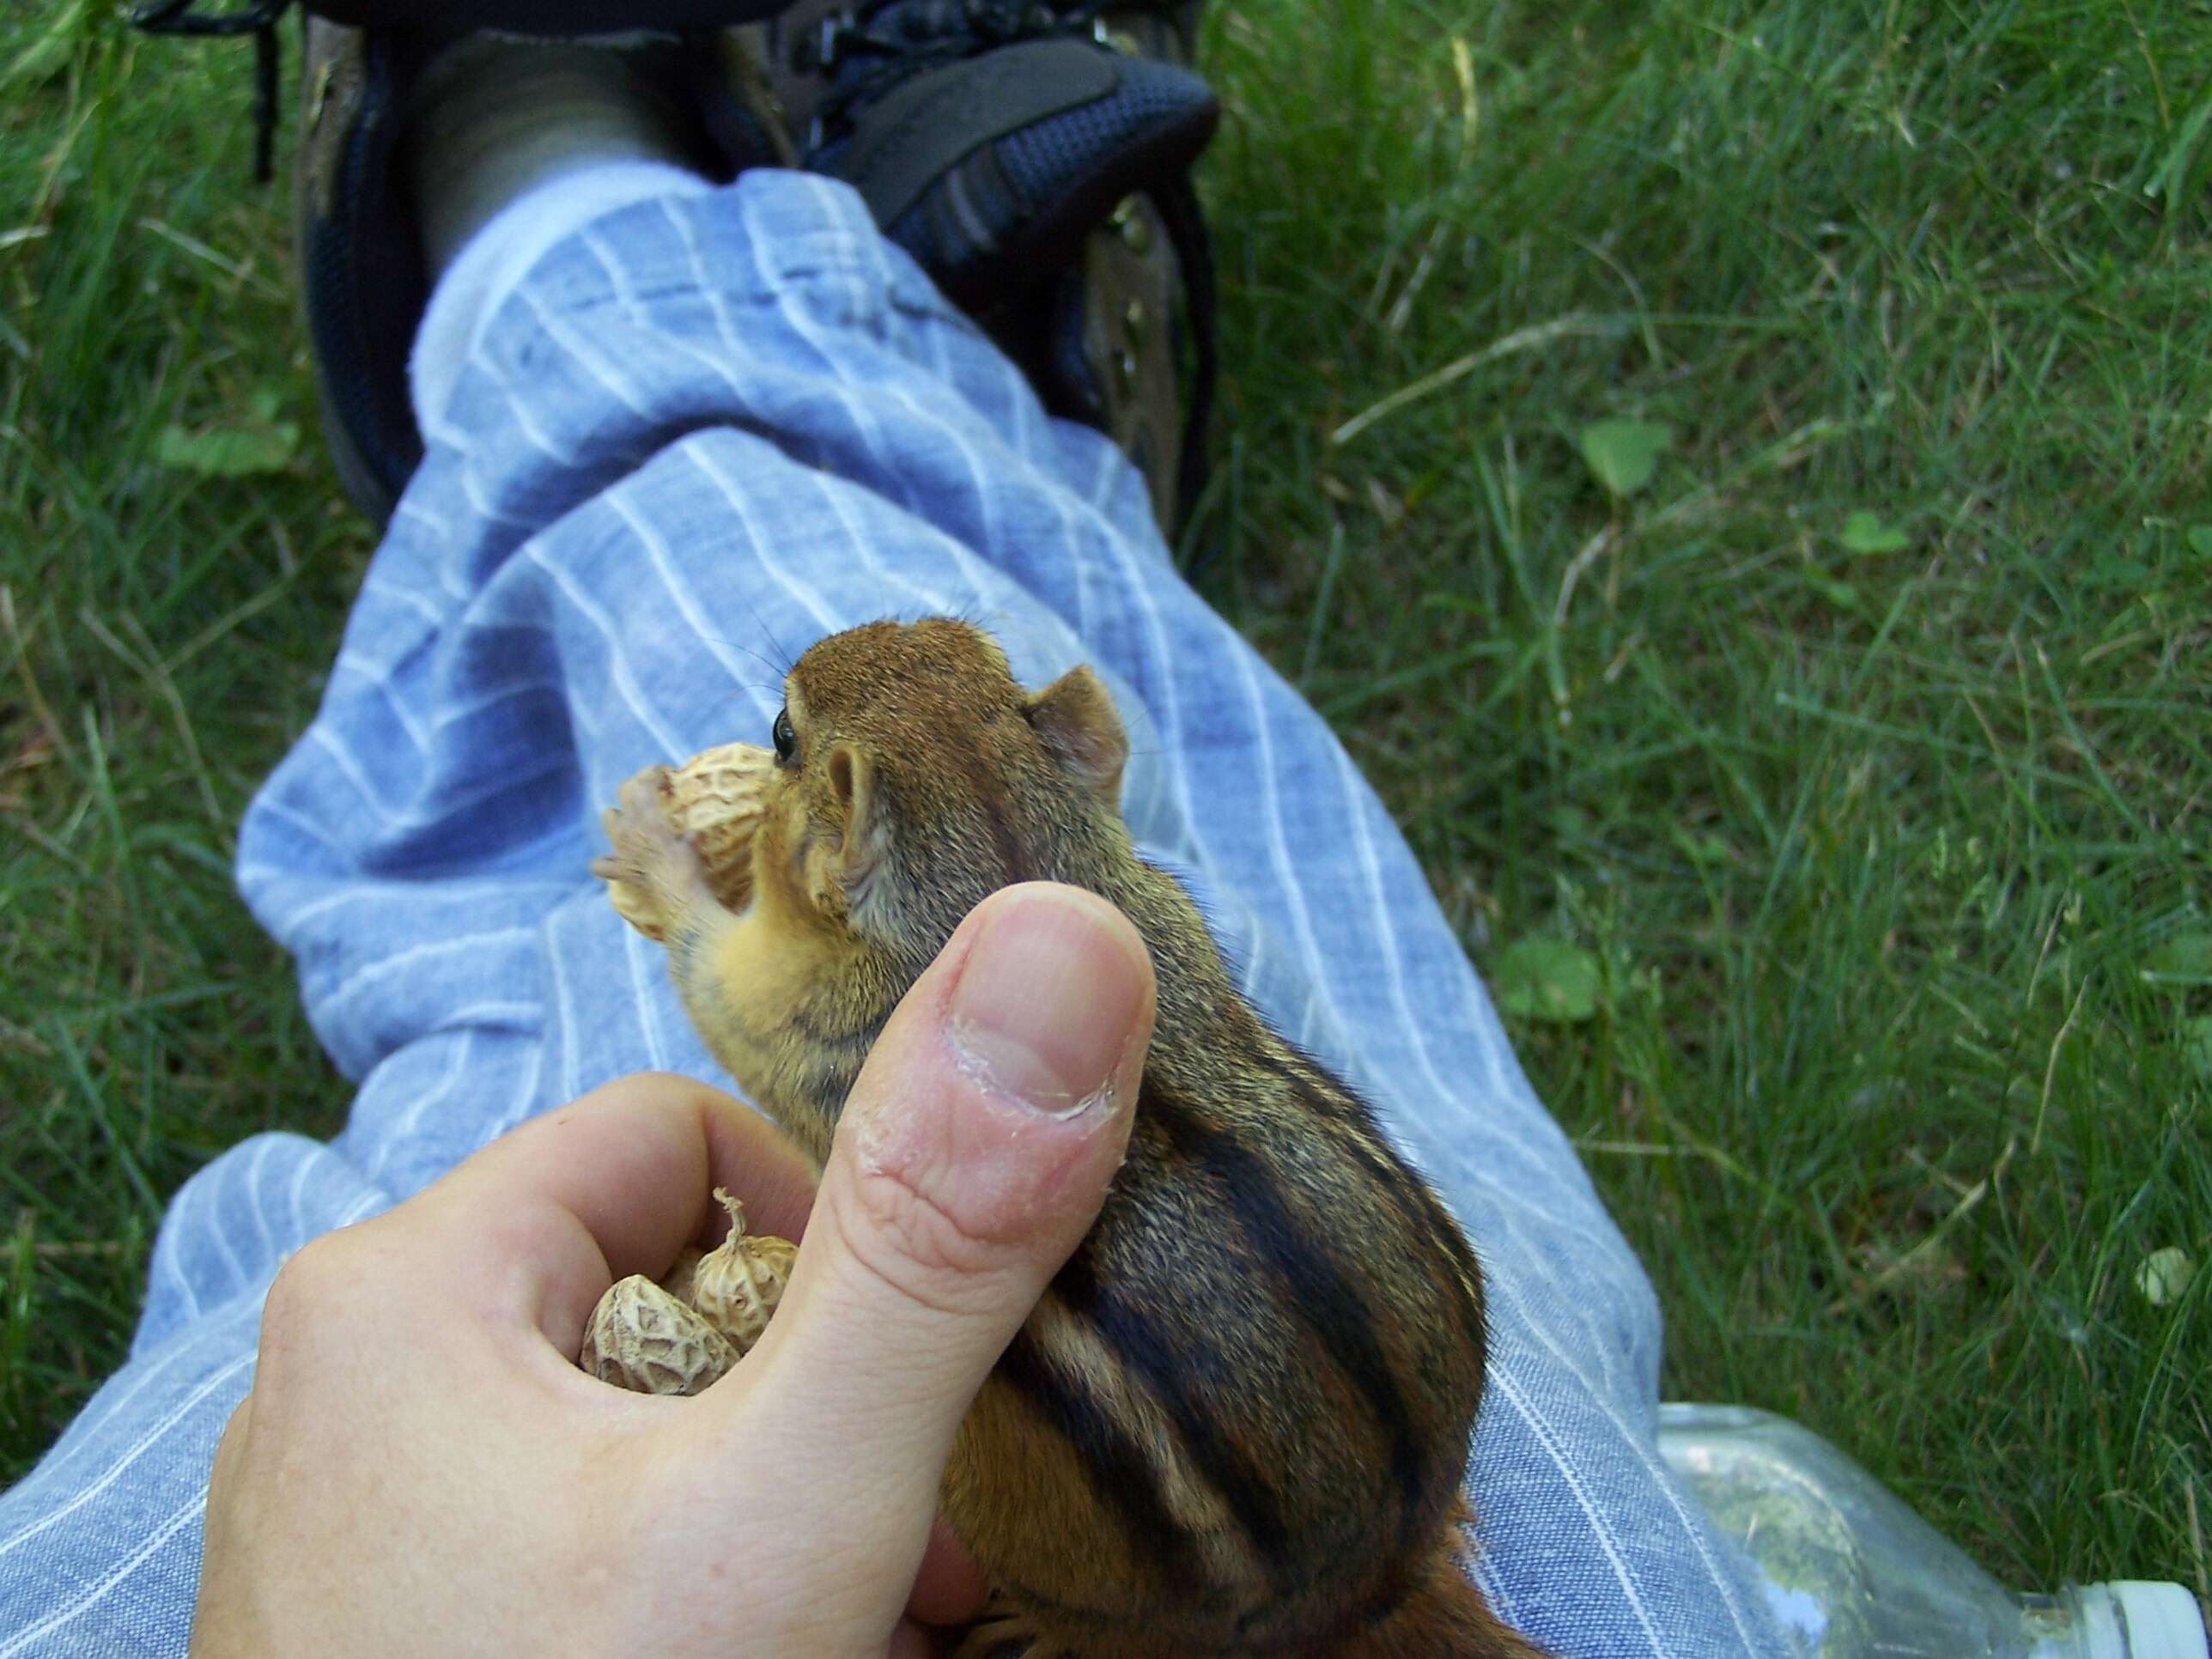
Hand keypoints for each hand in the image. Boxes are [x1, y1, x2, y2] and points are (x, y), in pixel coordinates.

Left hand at [191, 882, 1154, 1658]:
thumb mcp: (790, 1505)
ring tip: (857, 1631)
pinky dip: (702, 1583)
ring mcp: (370, 1523)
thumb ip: (933, 1246)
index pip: (690, 1143)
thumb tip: (1071, 940)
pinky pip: (587, 1537)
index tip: (903, 1409)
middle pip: (678, 1292)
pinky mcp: (403, 1629)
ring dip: (781, 1507)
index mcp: (409, 1285)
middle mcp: (359, 1383)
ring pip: (648, 1427)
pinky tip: (775, 1656)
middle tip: (900, 1555)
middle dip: (824, 1409)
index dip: (838, 1250)